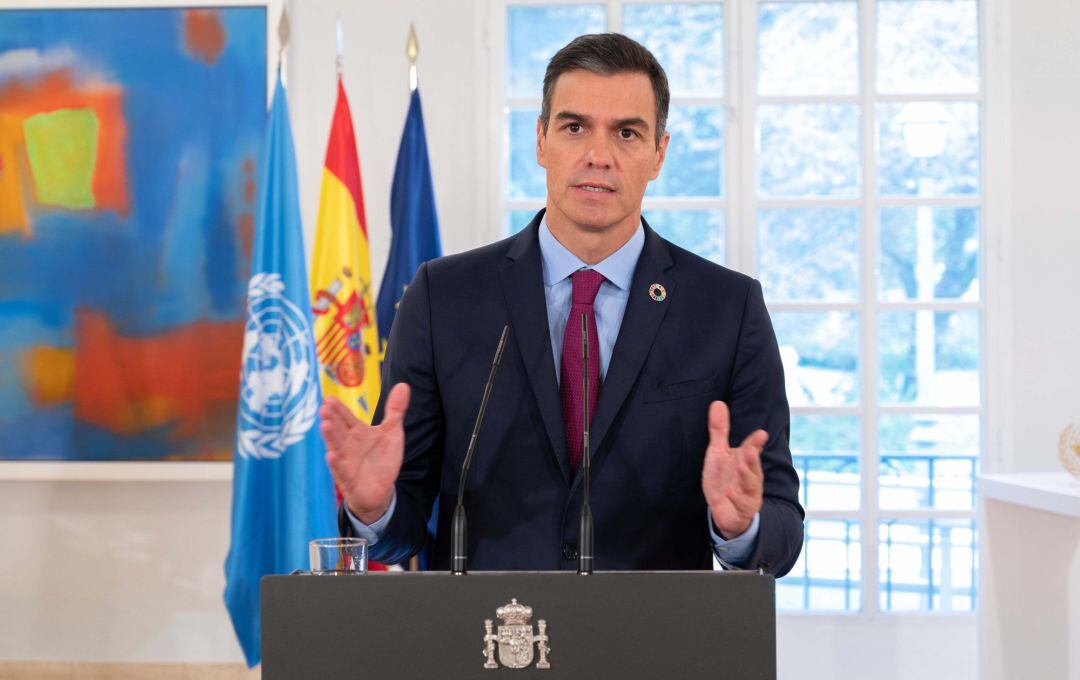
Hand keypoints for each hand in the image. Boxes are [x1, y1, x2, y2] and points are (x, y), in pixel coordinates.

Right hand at [320, 383, 410, 523]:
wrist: (381, 490)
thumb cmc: (382, 458)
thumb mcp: (392, 432)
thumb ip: (395, 410)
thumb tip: (403, 385)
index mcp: (356, 432)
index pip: (345, 417)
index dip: (338, 408)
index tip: (328, 398)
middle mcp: (348, 445)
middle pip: (338, 430)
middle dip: (331, 419)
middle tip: (324, 407)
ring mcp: (346, 461)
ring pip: (336, 447)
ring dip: (330, 437)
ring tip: (324, 425)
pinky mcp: (349, 479)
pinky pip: (341, 470)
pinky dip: (336, 463)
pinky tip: (331, 455)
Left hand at [701, 401, 766, 539]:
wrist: (725, 510)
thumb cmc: (724, 478)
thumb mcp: (718, 453)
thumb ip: (719, 430)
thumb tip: (717, 403)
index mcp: (744, 460)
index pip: (751, 449)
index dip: (755, 442)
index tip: (761, 434)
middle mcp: (749, 475)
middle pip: (752, 466)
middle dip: (752, 459)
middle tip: (750, 451)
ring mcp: (748, 493)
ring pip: (750, 485)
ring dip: (746, 477)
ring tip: (741, 468)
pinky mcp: (743, 509)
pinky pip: (741, 504)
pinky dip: (737, 499)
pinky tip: (730, 493)